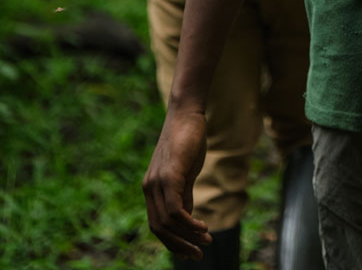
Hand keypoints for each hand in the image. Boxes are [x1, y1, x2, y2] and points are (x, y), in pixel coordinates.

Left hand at [143, 108, 210, 259]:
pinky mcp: (168, 175)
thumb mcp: (186, 172)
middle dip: (180, 245)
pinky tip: (203, 227)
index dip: (173, 242)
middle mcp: (149, 188)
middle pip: (159, 229)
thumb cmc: (188, 140)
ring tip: (207, 240)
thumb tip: (187, 218)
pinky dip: (188, 223)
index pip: (157, 225)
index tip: (191, 251)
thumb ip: (184, 194)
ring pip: (167, 222)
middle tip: (199, 254)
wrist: (186, 113)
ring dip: (188, 237)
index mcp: (152, 188)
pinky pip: (175, 209)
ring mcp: (157, 182)